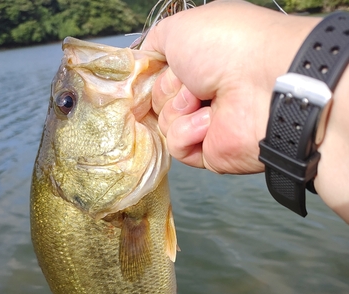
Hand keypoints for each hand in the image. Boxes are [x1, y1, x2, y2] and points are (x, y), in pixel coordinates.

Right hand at [142, 0, 317, 174]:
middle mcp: (205, 92)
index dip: (155, 75)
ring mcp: (208, 124)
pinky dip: (188, 132)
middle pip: (159, 101)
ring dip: (180, 109)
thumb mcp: (179, 29)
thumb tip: (144, 59)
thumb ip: (156, 43)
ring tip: (206, 100)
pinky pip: (177, 146)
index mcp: (200, 62)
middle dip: (169, 90)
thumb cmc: (228, 46)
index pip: (160, 76)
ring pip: (165, 124)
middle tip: (193, 82)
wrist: (262, 82)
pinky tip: (209, 121)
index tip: (153, 71)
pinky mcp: (210, 152)